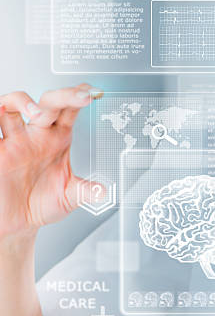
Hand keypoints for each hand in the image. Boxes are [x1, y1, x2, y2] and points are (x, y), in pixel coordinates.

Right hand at [0, 84, 103, 238]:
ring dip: (22, 102)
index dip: (79, 98)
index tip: (92, 92)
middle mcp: (35, 134)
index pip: (69, 111)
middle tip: (80, 95)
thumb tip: (104, 192)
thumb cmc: (40, 203)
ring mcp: (13, 140)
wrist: (17, 222)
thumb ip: (86, 191)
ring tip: (36, 112)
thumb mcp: (69, 197)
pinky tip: (0, 112)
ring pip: (12, 105)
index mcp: (56, 139)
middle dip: (63, 96)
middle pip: (48, 103)